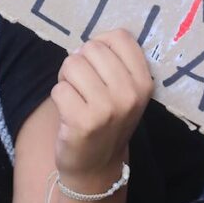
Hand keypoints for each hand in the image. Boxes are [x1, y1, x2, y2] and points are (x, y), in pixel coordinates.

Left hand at [50, 30, 153, 191]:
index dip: (101, 44)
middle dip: (80, 62)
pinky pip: (59, 89)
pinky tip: (69, 113)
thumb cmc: (107, 119)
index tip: (98, 65)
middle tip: (83, 85)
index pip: (119, 36)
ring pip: (72, 65)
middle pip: (91, 48)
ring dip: (67, 79)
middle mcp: (130, 93)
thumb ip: (115, 62)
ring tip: (75, 97)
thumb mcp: (125, 91)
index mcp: (144, 81)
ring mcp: (108, 108)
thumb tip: (87, 43)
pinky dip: (59, 97)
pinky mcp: (84, 122)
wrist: (97, 166)